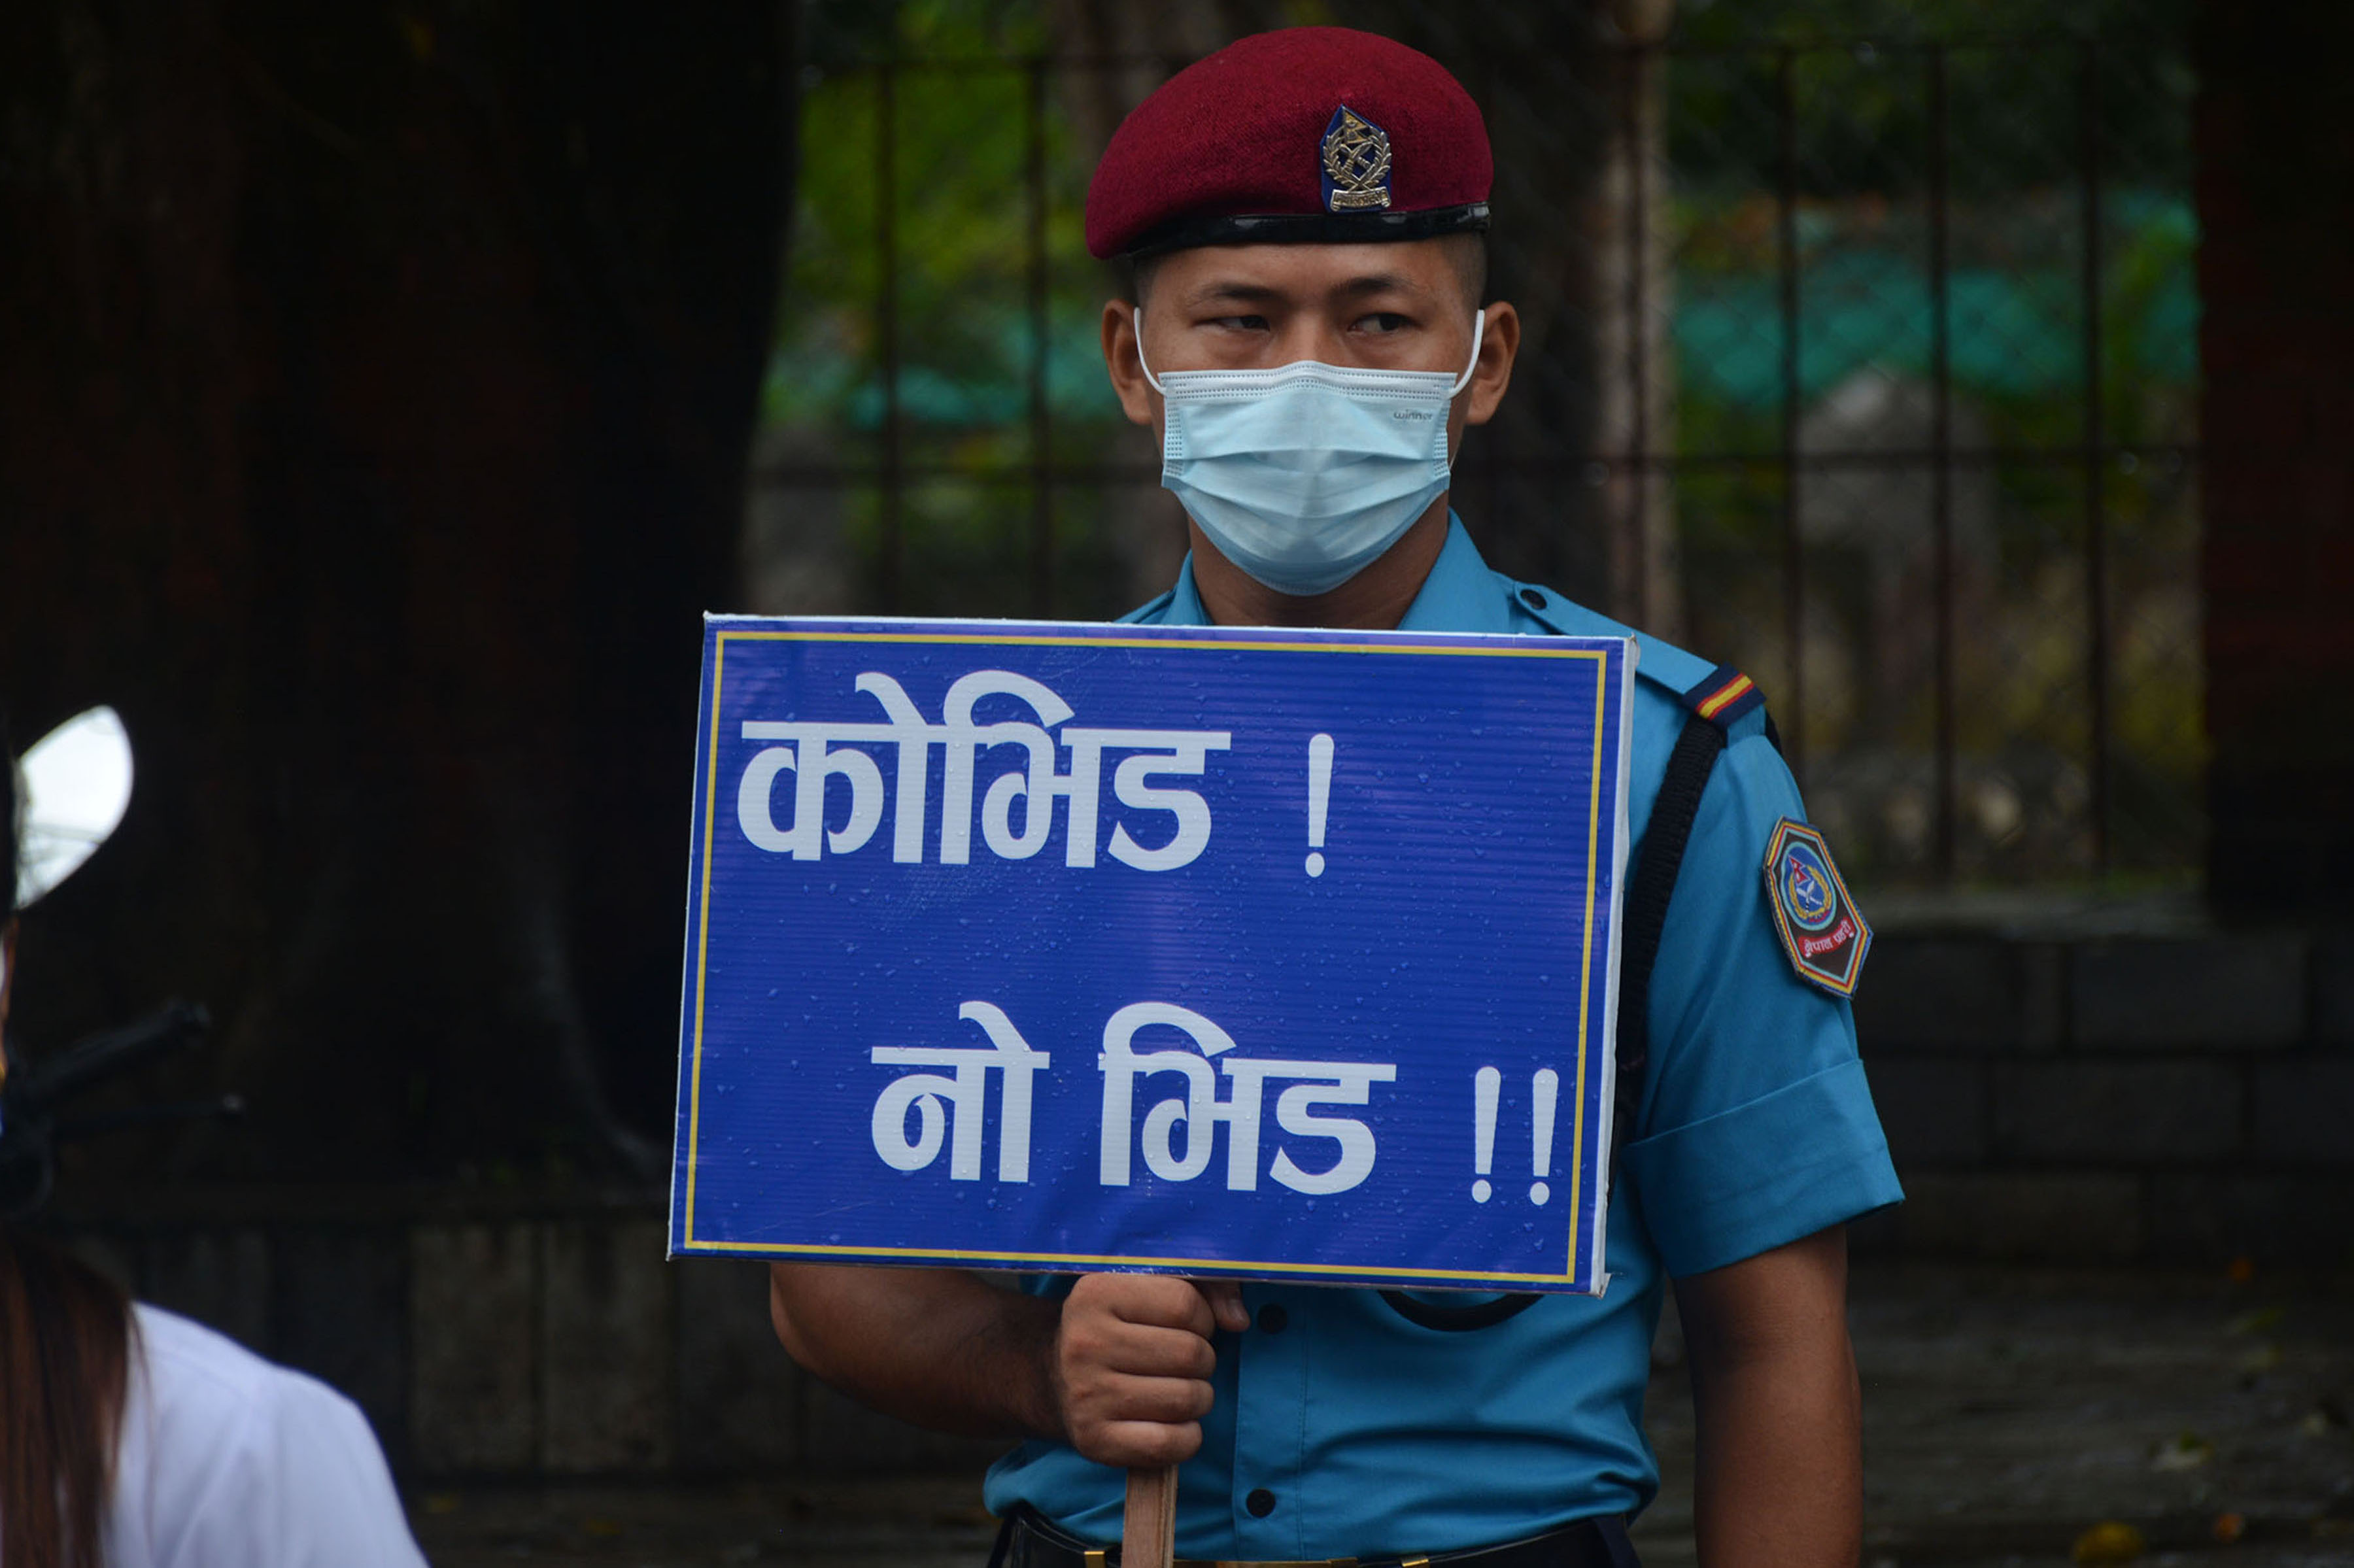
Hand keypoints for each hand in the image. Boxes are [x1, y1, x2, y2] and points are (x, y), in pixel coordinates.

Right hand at [1051, 1274, 1251, 1466]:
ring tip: (1179, 1390)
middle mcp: (1085, 1343)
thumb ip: (1204, 1287)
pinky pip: (1169, 1444)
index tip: (1186, 1327)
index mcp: (1097, 1293)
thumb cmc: (1119, 1327)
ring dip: (1198, 1398)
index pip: (1185, 1305)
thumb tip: (1239, 1320)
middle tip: (1183, 1364)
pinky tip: (1175, 1423)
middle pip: (1191, 1355)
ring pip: (1187, 1400)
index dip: (1202, 1319)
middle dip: (1202, 1361)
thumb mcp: (1149, 1289)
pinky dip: (1188, 1437)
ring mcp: (1086, 1395)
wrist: (1055, 1376)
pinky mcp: (1094, 1440)